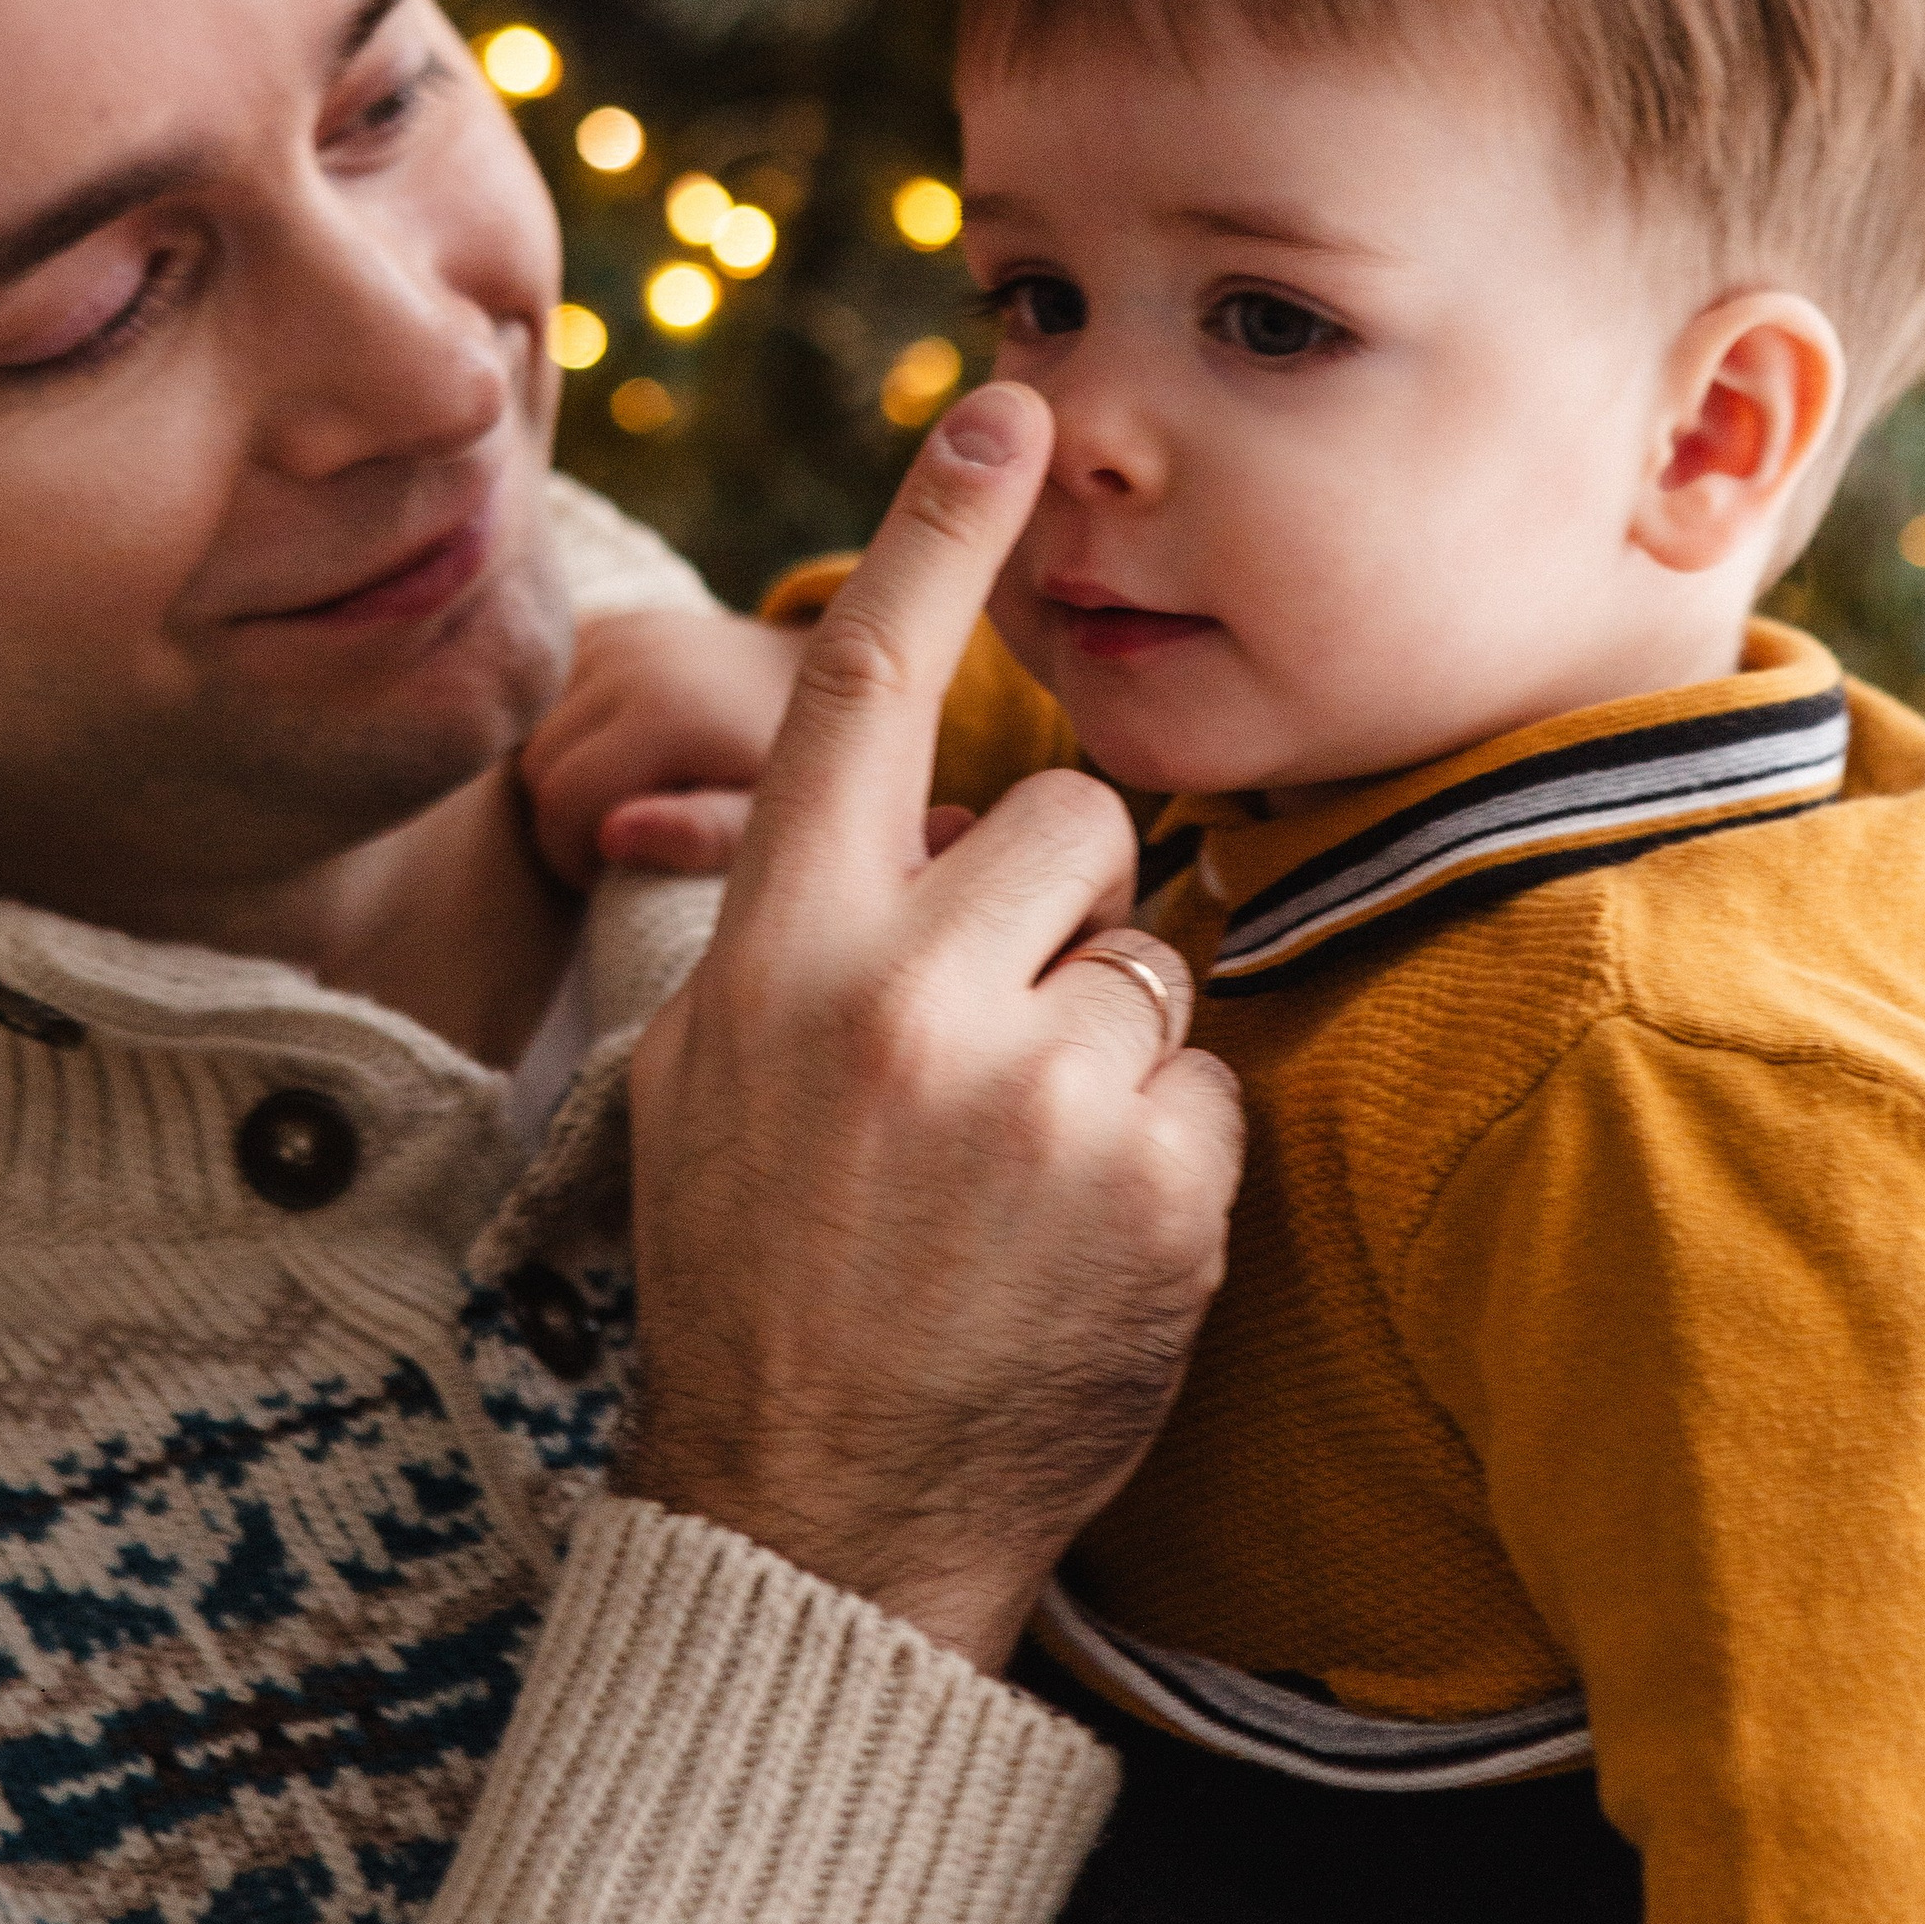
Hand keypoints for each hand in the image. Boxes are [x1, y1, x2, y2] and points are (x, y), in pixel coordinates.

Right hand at [519, 609, 808, 882]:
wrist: (835, 678)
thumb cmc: (801, 770)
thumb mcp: (769, 817)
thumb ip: (701, 835)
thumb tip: (612, 837)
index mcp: (667, 712)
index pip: (562, 802)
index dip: (572, 856)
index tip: (612, 877)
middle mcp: (628, 659)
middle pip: (536, 764)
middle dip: (560, 820)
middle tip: (614, 846)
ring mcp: (614, 632)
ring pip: (531, 726)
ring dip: (557, 773)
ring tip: (617, 800)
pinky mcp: (607, 622)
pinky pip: (544, 689)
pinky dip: (557, 727)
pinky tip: (607, 751)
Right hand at [619, 383, 1244, 1673]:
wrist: (813, 1519)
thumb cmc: (759, 1273)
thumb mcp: (714, 1073)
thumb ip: (811, 922)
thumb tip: (921, 806)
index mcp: (776, 951)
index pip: (858, 695)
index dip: (934, 537)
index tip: (1006, 404)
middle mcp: (900, 998)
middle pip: (1070, 824)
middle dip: (1061, 911)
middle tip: (991, 1052)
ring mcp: (1033, 1094)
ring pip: (1150, 959)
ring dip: (1111, 1043)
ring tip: (1017, 1177)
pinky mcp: (1152, 1186)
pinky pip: (1209, 1082)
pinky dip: (1169, 1152)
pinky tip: (1082, 1245)